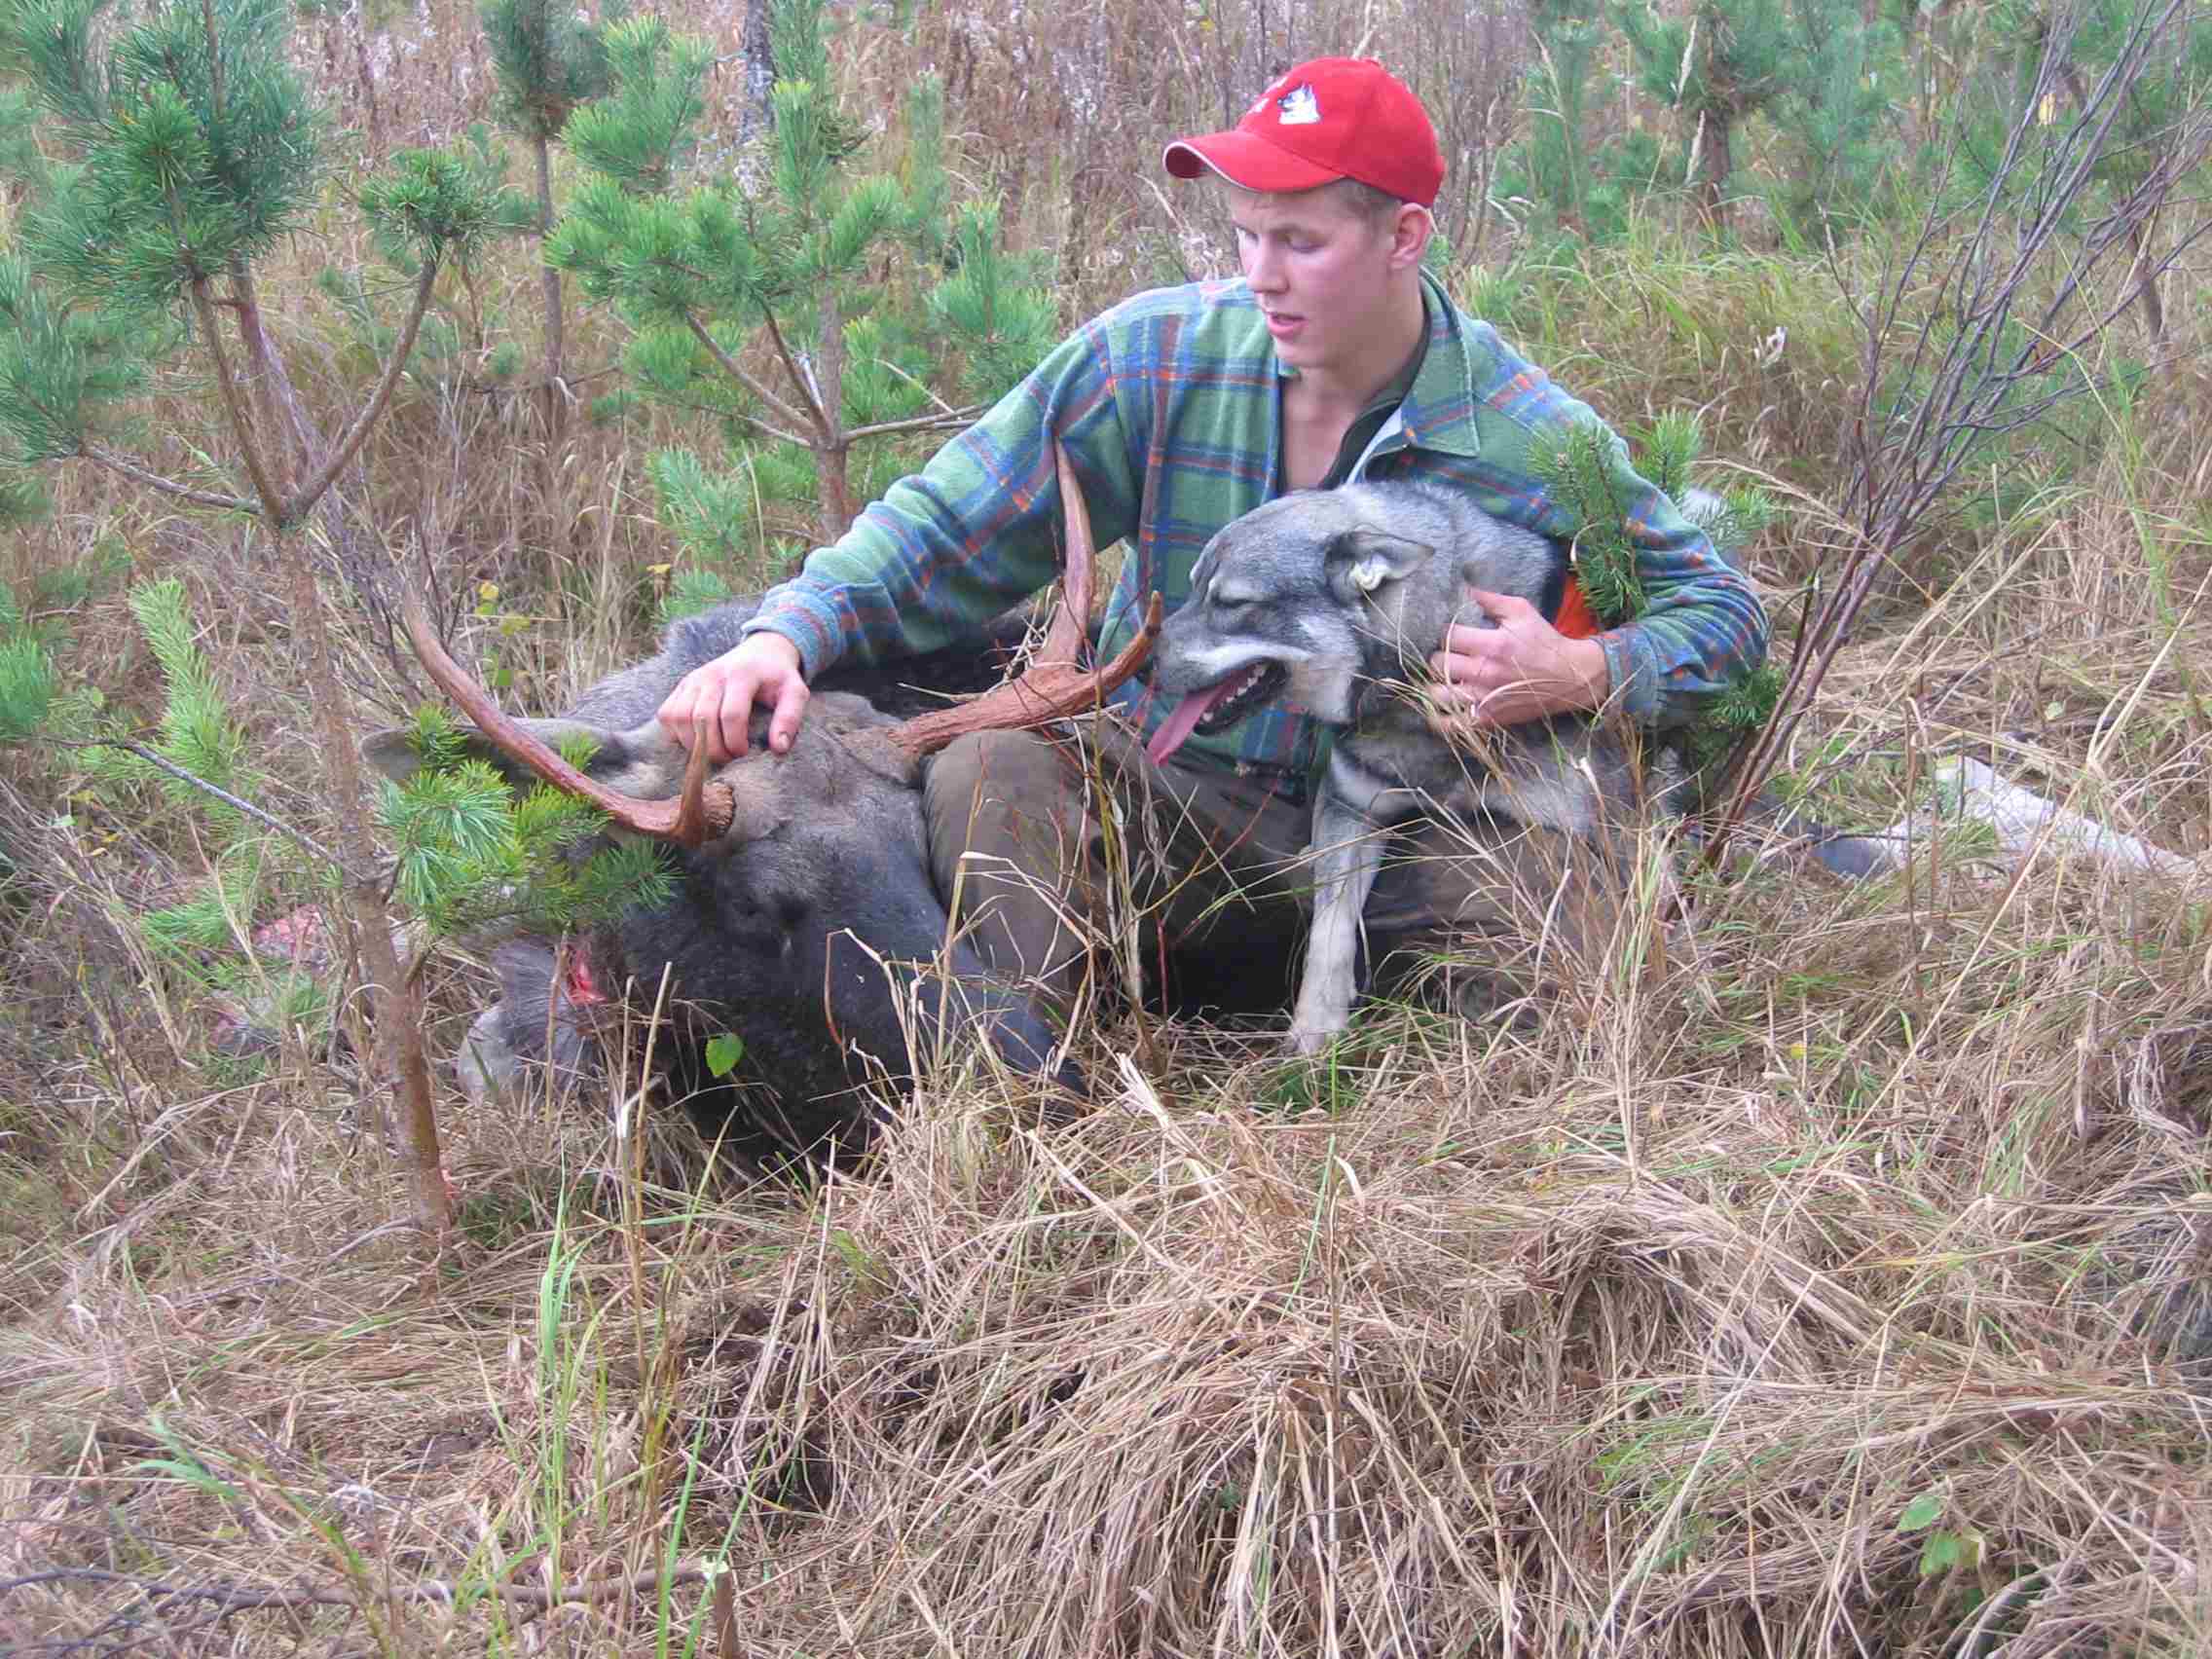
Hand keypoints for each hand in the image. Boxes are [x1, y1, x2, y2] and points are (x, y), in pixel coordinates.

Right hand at [656, 632, 808, 761]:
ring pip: (679, 717)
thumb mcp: (795, 692)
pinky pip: (667, 714)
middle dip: (713, 748)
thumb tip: (778, 748)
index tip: (744, 753)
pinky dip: (676, 733)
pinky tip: (697, 739)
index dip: (735, 741)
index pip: (731, 714)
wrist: (760, 652)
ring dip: (693, 744)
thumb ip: (790, 718)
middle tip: (728, 758)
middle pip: (702, 719)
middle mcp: (712, 674)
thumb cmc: (777, 678)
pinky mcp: (682, 686)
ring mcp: (693, 679)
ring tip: (713, 750)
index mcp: (742, 674)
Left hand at [1425, 589, 1608, 731]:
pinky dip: (1439, 718)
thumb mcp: (1521, 611)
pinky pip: (1450, 725)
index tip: (1449, 633)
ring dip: (1435, 685)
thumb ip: (1489, 599)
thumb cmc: (1544, 642)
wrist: (1571, 677)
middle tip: (1447, 655)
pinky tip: (1441, 708)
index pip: (1446, 635)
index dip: (1442, 631)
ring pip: (1437, 694)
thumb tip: (1462, 588)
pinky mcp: (1488, 720)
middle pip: (1437, 664)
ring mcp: (1484, 700)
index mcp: (1493, 644)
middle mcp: (1485, 673)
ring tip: (1444, 679)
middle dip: (1438, 656)